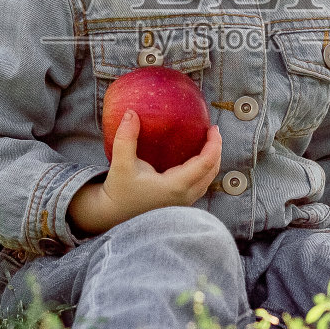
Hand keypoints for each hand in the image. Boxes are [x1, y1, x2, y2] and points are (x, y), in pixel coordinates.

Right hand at [69, 111, 221, 234]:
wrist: (113, 214)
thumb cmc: (118, 192)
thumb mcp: (121, 164)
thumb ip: (126, 138)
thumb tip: (131, 113)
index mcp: (175, 186)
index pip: (206, 163)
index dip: (214, 144)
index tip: (213, 128)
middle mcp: (184, 196)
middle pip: (212, 171)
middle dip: (216, 150)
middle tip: (212, 131)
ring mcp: (183, 202)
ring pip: (207, 180)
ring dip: (211, 161)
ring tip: (207, 143)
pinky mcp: (178, 204)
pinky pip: (199, 185)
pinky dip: (203, 170)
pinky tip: (194, 159)